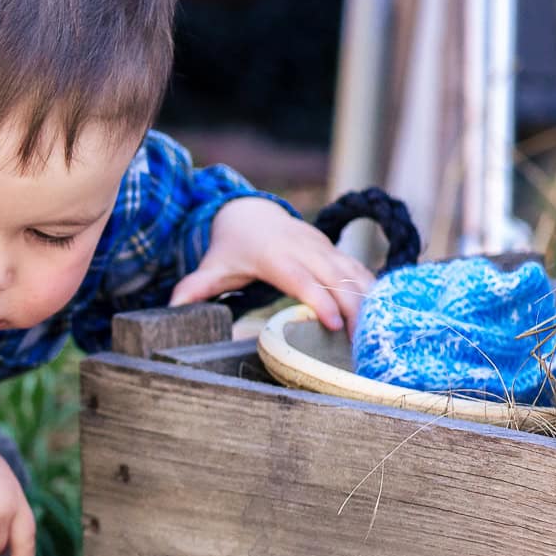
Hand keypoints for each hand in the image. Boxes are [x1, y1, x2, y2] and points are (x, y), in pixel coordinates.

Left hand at [170, 197, 374, 332]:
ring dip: (368, 300)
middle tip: (363, 343)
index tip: (334, 325)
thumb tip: (170, 309)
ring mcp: (322, 247)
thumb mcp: (211, 268)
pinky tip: (385, 313)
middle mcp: (303, 248)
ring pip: (352, 272)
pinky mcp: (333, 250)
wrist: (250, 212)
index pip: (301, 278)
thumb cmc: (230, 248)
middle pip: (334, 278)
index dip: (319, 300)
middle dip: (352, 308)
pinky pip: (358, 268)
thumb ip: (194, 289)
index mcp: (274, 256)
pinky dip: (373, 289)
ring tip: (380, 333)